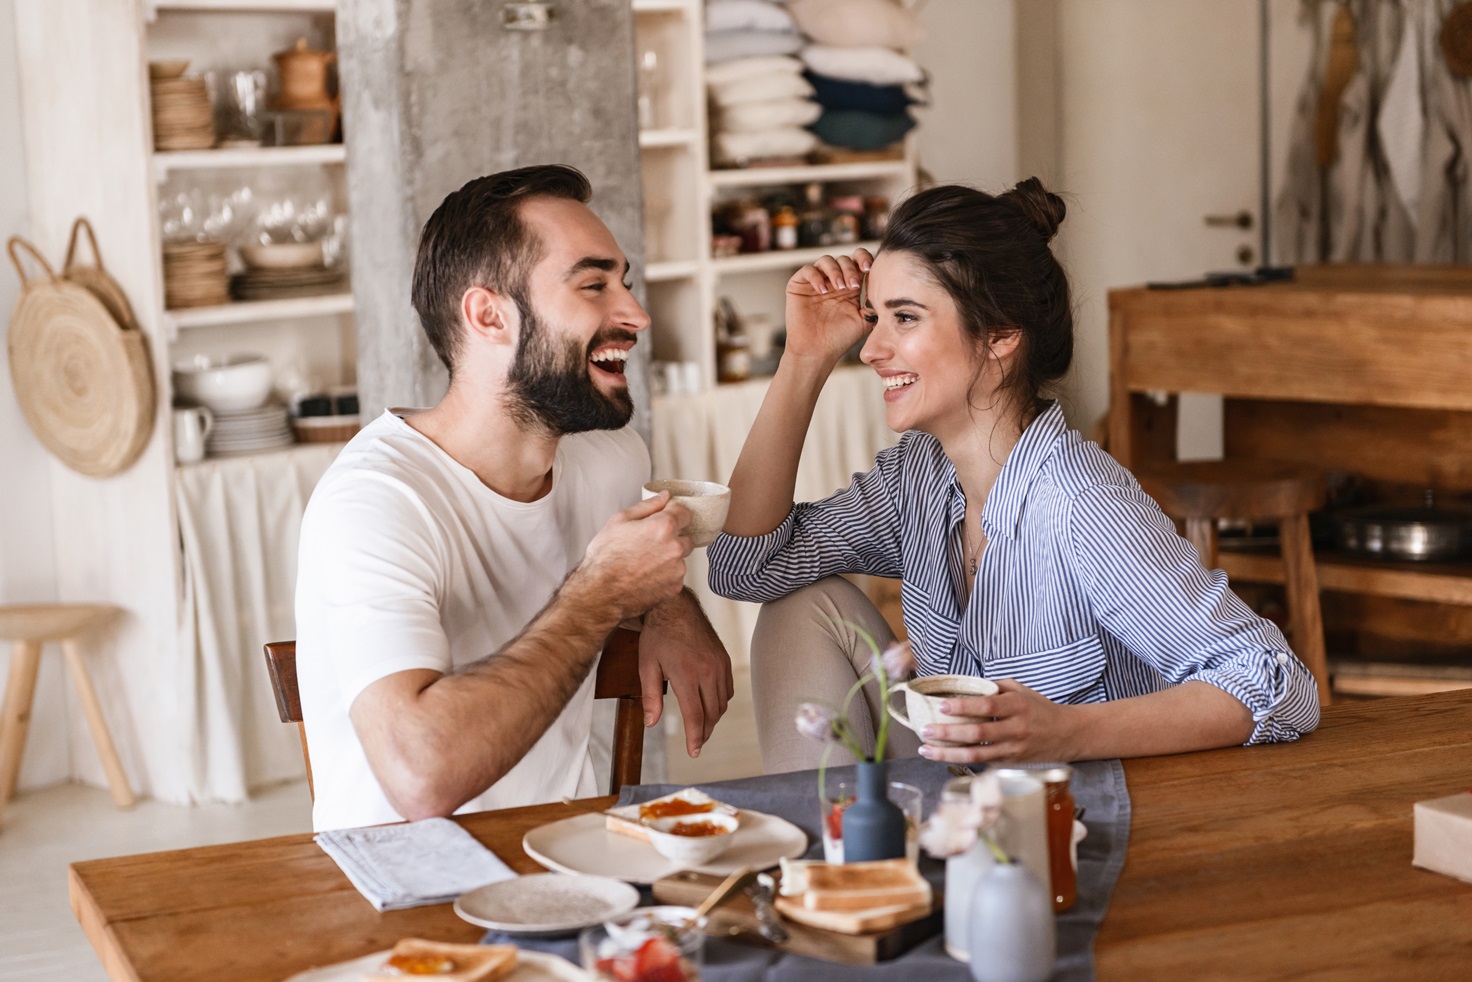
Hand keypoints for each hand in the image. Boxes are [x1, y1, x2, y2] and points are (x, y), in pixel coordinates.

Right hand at [576, 493, 692, 620]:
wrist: (599, 593)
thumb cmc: (605, 558)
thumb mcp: (619, 521)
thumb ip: (647, 506)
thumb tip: (664, 497)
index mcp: (663, 527)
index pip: (685, 512)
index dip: (674, 514)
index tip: (666, 519)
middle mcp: (675, 548)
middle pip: (685, 537)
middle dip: (672, 538)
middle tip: (649, 545)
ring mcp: (677, 570)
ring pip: (680, 559)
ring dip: (669, 559)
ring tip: (644, 563)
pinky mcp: (674, 588)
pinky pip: (675, 577)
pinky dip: (665, 576)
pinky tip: (646, 576)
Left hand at [638, 591, 734, 757]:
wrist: (675, 606)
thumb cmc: (657, 635)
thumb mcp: (646, 666)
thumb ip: (650, 697)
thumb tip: (651, 723)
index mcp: (686, 675)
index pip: (695, 716)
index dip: (695, 738)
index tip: (693, 752)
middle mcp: (707, 671)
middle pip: (712, 714)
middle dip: (704, 732)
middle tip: (696, 742)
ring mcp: (719, 664)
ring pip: (722, 703)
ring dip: (713, 718)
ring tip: (701, 726)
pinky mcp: (724, 659)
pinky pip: (728, 689)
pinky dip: (720, 701)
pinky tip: (709, 704)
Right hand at [782, 249, 873, 366]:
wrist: (817, 351)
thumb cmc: (840, 338)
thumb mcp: (865, 320)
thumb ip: (874, 302)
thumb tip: (886, 288)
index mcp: (850, 286)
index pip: (858, 262)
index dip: (864, 259)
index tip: (869, 269)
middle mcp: (833, 281)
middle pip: (844, 259)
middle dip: (851, 269)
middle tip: (853, 286)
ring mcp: (816, 282)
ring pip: (826, 260)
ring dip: (836, 271)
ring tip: (840, 288)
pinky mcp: (799, 285)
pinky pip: (807, 270)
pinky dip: (816, 277)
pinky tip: (823, 290)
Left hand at [914, 679, 1078, 762]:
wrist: (1067, 734)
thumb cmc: (1039, 709)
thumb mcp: (1020, 690)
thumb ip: (993, 688)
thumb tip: (963, 685)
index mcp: (1017, 706)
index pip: (987, 706)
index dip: (963, 706)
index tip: (942, 706)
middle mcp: (1016, 729)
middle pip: (978, 733)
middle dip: (948, 733)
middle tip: (926, 730)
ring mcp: (1013, 749)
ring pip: (977, 754)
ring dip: (948, 753)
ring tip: (927, 750)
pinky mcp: (1011, 763)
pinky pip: (983, 762)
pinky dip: (962, 760)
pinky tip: (944, 756)